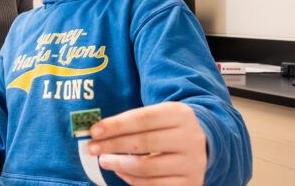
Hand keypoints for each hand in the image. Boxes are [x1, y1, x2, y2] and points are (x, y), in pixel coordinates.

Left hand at [87, 102, 206, 184]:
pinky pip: (154, 185)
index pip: (142, 118)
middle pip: (144, 143)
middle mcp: (189, 138)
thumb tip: (97, 133)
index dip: (116, 125)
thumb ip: (131, 123)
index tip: (94, 131)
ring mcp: (192, 163)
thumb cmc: (168, 128)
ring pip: (147, 167)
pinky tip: (120, 172)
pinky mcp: (190, 183)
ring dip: (119, 165)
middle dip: (112, 145)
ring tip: (103, 160)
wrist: (203, 143)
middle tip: (91, 148)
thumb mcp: (158, 116)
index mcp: (180, 114)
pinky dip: (132, 180)